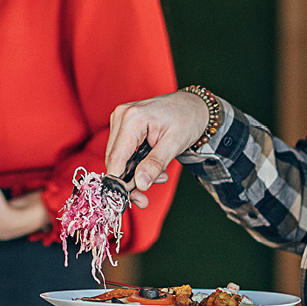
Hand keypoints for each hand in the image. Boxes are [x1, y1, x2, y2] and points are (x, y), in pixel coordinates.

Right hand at [107, 91, 209, 207]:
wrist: (192, 105)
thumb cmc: (187, 119)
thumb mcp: (175, 144)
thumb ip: (155, 163)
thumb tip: (140, 183)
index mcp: (132, 118)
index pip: (116, 158)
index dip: (119, 182)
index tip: (131, 200)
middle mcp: (121, 116)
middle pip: (114, 159)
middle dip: (129, 181)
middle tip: (144, 199)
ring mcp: (119, 119)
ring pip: (116, 157)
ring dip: (134, 173)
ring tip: (159, 177)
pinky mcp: (122, 125)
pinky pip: (121, 151)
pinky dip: (134, 163)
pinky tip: (152, 167)